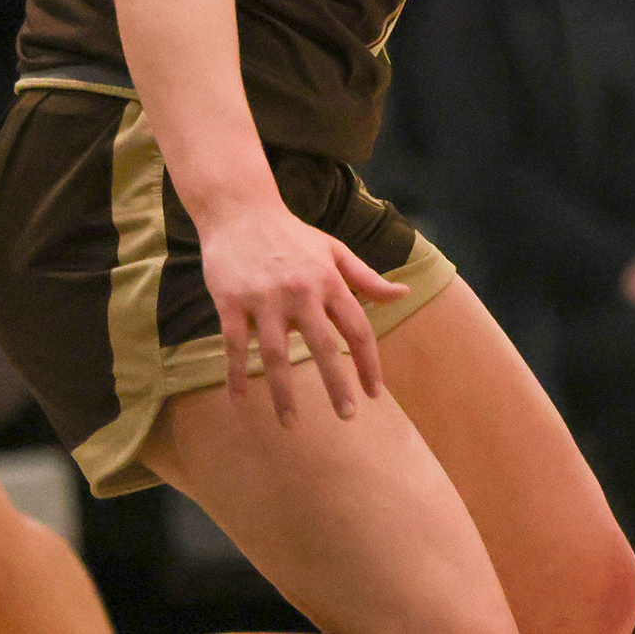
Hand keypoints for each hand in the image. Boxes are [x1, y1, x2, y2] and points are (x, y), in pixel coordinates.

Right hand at [200, 204, 407, 423]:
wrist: (241, 212)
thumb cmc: (293, 236)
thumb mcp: (335, 251)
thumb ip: (367, 278)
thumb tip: (403, 294)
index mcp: (330, 281)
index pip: (358, 329)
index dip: (369, 363)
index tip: (374, 393)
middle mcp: (301, 292)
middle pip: (324, 346)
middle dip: (337, 385)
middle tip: (347, 416)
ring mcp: (264, 298)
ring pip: (275, 354)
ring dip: (283, 392)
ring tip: (291, 423)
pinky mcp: (230, 301)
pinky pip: (233, 345)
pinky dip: (235, 374)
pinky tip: (239, 400)